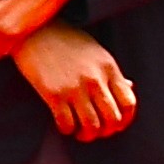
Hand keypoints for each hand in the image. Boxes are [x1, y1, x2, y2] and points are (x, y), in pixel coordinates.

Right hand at [11, 18, 135, 142]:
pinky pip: (67, 123)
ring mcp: (74, 87)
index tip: (116, 124)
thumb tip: (129, 88)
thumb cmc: (65, 40)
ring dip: (88, 135)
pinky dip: (67, 130)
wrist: (33, 29)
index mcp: (108, 68)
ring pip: (92, 126)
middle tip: (98, 131)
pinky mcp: (53, 94)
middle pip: (112, 119)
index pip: (128, 103)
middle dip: (107, 131)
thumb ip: (112, 72)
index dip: (125, 120)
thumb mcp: (96, 52)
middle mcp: (95, 80)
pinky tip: (64, 126)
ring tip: (81, 132)